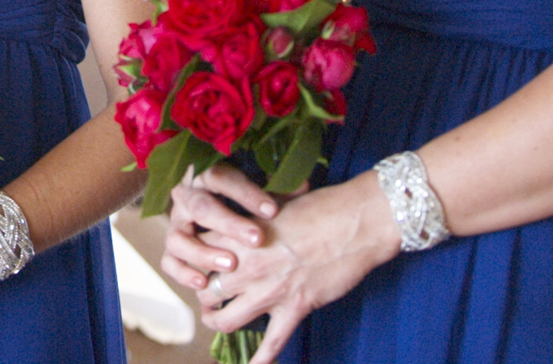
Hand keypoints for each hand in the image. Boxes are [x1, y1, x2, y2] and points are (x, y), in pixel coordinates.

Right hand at [161, 164, 276, 291]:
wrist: (224, 214)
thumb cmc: (250, 202)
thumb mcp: (264, 191)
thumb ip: (279, 191)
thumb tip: (301, 187)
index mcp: (207, 175)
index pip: (222, 178)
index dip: (246, 194)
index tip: (272, 211)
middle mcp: (187, 197)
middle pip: (201, 207)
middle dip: (229, 225)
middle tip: (256, 240)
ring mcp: (176, 224)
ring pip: (178, 237)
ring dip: (203, 252)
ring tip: (230, 264)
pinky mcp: (172, 248)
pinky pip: (169, 261)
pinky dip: (183, 273)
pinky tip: (203, 282)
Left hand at [198, 174, 400, 362]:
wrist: (357, 221)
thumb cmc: (319, 206)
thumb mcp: (272, 204)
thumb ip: (249, 215)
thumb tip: (240, 217)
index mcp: (238, 237)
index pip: (196, 257)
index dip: (194, 263)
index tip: (199, 265)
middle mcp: (246, 267)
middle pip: (205, 292)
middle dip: (204, 295)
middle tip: (209, 294)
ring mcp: (269, 291)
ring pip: (226, 321)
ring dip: (218, 322)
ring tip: (218, 319)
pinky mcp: (295, 307)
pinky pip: (272, 343)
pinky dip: (261, 359)